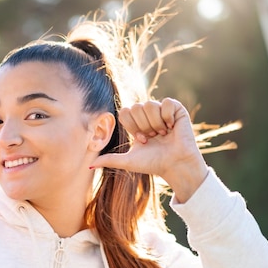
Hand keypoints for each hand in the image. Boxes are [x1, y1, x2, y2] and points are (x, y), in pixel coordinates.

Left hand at [91, 98, 207, 202]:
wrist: (175, 165)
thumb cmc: (153, 163)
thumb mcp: (128, 161)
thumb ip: (109, 160)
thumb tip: (90, 165)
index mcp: (137, 123)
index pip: (125, 111)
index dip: (132, 125)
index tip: (141, 139)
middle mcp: (148, 115)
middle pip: (136, 107)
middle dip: (143, 126)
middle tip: (153, 137)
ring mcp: (162, 110)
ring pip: (149, 104)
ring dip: (155, 123)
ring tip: (163, 134)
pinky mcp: (177, 109)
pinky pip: (166, 102)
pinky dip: (167, 117)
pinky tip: (172, 127)